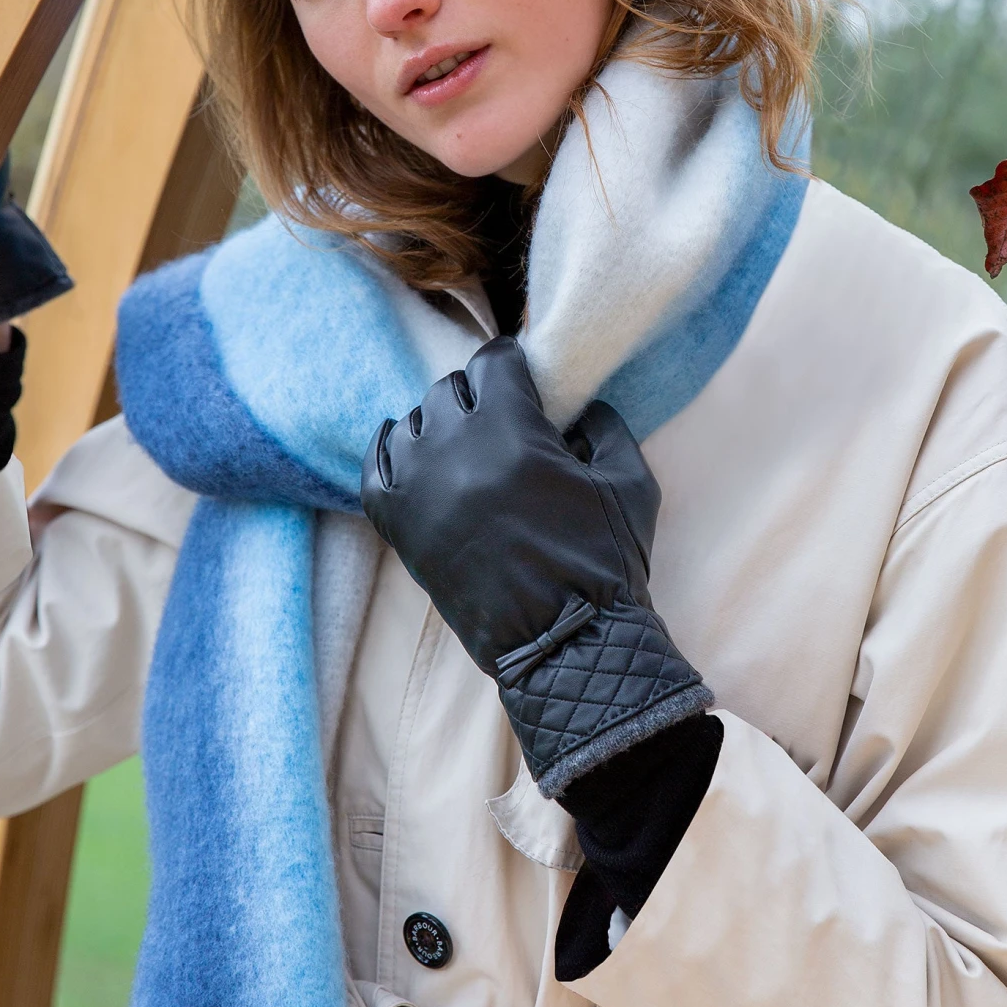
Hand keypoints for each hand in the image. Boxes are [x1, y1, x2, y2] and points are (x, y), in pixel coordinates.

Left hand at [362, 337, 710, 796]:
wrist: (566, 645)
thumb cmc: (603, 562)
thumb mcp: (630, 481)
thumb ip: (606, 426)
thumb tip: (580, 407)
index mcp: (513, 430)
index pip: (493, 361)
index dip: (511, 364)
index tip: (521, 377)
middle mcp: (456, 449)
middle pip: (448, 389)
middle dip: (475, 395)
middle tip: (499, 417)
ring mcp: (420, 488)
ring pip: (412, 423)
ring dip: (437, 425)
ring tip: (463, 446)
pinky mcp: (399, 527)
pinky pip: (375, 467)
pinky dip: (391, 454)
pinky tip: (412, 456)